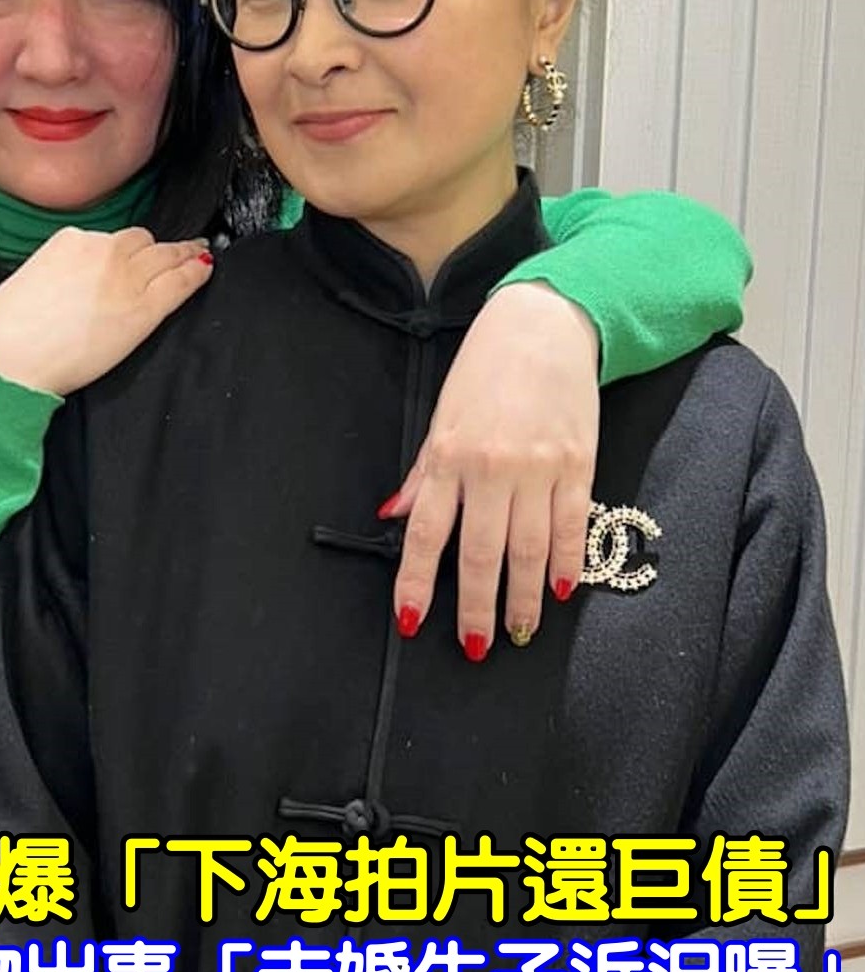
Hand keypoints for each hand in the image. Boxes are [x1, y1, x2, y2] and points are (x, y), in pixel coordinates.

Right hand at [0, 227, 214, 396]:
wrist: (6, 359)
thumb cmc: (5, 331)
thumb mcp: (31, 282)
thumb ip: (61, 273)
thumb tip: (74, 285)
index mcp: (71, 241)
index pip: (111, 239)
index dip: (128, 249)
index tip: (136, 253)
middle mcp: (103, 250)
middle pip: (141, 242)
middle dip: (155, 250)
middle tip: (177, 250)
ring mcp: (127, 277)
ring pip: (165, 256)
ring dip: (183, 255)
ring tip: (198, 253)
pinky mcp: (144, 309)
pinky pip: (180, 283)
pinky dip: (196, 273)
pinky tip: (206, 268)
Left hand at [388, 282, 598, 658]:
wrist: (545, 324)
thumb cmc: (486, 368)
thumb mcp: (442, 415)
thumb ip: (424, 474)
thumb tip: (394, 516)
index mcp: (449, 455)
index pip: (425, 534)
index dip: (416, 583)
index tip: (412, 621)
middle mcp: (490, 467)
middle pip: (478, 554)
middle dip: (475, 608)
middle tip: (476, 647)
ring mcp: (537, 468)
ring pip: (526, 551)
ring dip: (523, 599)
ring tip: (520, 631)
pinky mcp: (577, 464)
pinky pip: (570, 527)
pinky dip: (565, 563)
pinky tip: (561, 590)